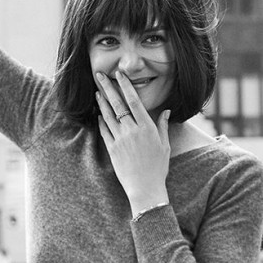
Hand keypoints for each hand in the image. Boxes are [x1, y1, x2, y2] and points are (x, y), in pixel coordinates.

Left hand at [95, 71, 170, 213]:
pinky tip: (98, 113)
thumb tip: (165, 111)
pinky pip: (104, 131)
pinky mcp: (112, 149)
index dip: (126, 86)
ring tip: (96, 91)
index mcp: (147, 127)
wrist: (145, 187)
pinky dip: (101, 121)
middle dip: (108, 88)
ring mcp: (120, 140)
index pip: (135, 101)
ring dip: (101, 102)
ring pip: (108, 116)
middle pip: (118, 105)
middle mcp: (132, 131)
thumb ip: (162, 126)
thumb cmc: (157, 167)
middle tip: (100, 75)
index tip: (119, 75)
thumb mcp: (165, 145)